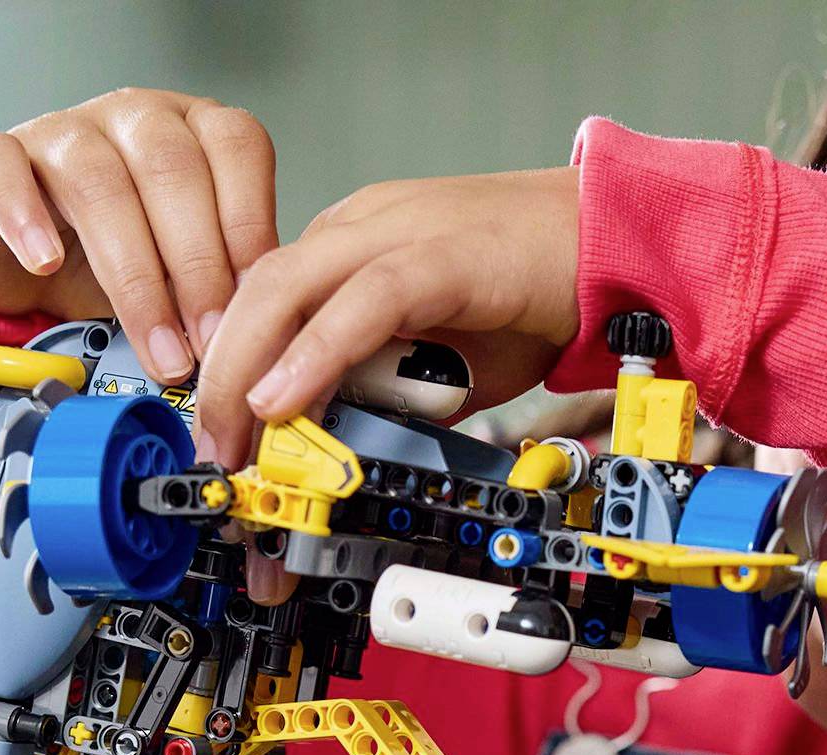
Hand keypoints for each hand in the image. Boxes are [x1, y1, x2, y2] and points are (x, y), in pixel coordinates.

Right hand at [0, 89, 280, 383]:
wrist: (20, 256)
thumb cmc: (120, 261)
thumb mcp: (186, 274)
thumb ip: (223, 286)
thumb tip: (267, 341)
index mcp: (193, 133)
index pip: (236, 147)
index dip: (248, 227)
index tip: (254, 305)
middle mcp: (132, 118)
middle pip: (170, 168)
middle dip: (197, 267)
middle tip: (209, 344)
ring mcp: (62, 131)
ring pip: (97, 180)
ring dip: (133, 274)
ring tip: (155, 346)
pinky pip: (3, 168)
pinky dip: (24, 216)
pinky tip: (44, 265)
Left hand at [193, 168, 580, 468]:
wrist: (612, 245)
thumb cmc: (533, 298)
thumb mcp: (442, 361)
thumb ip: (388, 389)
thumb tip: (344, 445)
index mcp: (353, 247)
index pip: (267, 305)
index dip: (232, 372)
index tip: (224, 440)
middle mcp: (361, 229)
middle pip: (256, 292)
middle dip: (220, 378)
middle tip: (214, 453)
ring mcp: (398, 233)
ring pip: (288, 288)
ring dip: (249, 370)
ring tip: (235, 436)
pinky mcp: (440, 255)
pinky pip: (361, 302)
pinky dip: (314, 354)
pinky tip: (284, 398)